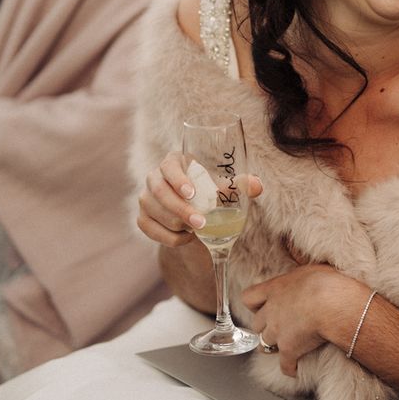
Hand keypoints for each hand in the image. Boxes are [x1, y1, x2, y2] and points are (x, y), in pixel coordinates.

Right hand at [137, 151, 262, 246]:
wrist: (192, 216)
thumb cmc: (208, 193)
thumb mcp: (222, 189)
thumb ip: (239, 186)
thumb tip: (256, 186)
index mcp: (173, 162)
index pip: (169, 166)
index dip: (178, 179)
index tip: (192, 193)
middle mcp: (154, 177)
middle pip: (160, 192)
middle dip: (181, 209)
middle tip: (202, 223)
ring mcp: (145, 199)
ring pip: (155, 213)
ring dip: (178, 225)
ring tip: (199, 229)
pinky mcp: (142, 219)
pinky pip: (151, 230)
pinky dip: (171, 237)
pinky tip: (186, 237)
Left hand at [242, 264, 352, 375]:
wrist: (332, 303)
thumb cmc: (326, 282)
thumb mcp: (309, 268)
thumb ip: (299, 276)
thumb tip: (304, 274)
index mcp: (274, 289)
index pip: (249, 297)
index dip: (254, 303)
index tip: (262, 305)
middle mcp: (271, 311)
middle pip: (257, 324)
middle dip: (265, 326)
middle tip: (278, 326)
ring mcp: (278, 332)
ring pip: (264, 345)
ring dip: (274, 345)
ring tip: (285, 345)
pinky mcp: (289, 350)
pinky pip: (284, 365)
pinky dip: (290, 367)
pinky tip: (295, 368)